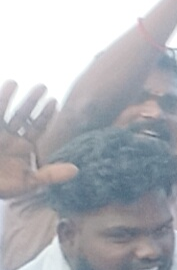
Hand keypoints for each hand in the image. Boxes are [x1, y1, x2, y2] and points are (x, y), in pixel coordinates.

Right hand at [0, 81, 74, 199]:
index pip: (37, 127)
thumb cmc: (1, 186)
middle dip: (31, 101)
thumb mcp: (27, 182)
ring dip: (8, 97)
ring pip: (3, 111)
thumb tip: (76, 170)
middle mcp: (10, 137)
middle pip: (22, 115)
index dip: (45, 115)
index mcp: (23, 147)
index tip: (55, 102)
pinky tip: (3, 89)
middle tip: (43, 87)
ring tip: (15, 83)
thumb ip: (50, 175)